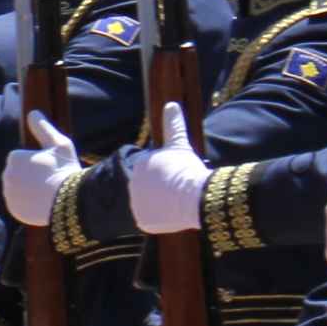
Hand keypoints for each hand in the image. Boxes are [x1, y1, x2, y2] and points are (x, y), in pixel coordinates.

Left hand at [1, 110, 77, 228]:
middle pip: (17, 172)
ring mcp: (8, 194)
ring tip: (46, 190)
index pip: (20, 157)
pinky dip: (27, 203)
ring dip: (27, 188)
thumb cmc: (64, 169)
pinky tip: (41, 202)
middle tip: (48, 178)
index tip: (48, 166)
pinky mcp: (13, 210)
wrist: (68, 201)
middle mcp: (6, 176)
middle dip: (29, 174)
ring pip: (17, 188)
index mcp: (14, 158)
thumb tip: (32, 112)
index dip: (36, 160)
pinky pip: (18, 203)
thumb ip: (43, 128)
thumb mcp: (58, 144)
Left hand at [127, 101, 211, 236]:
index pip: (147, 169)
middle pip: (145, 186)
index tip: (174, 173)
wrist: (195, 197)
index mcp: (139, 165)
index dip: (162, 171)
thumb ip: (173, 126)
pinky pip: (148, 219)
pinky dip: (157, 217)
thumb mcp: (180, 145)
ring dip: (157, 201)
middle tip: (175, 186)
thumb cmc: (188, 169)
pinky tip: (170, 212)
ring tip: (174, 200)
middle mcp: (131, 185)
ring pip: (146, 202)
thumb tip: (171, 104)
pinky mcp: (141, 221)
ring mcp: (134, 204)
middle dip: (158, 186)